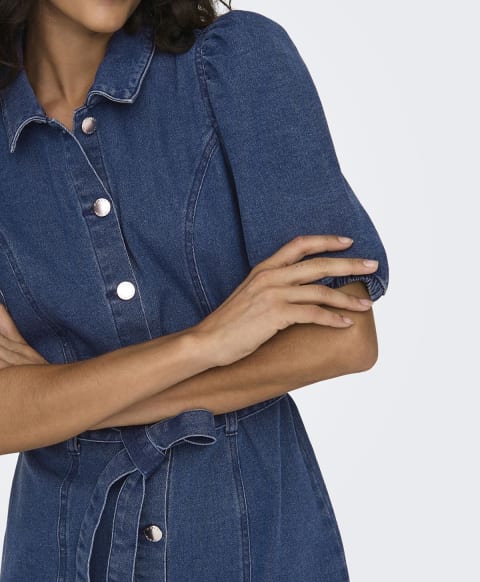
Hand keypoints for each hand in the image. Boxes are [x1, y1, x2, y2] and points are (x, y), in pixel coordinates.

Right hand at [192, 235, 378, 366]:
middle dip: (349, 264)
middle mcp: (270, 276)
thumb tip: (298, 291)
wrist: (208, 341)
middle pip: (318, 264)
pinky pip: (312, 314)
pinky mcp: (275, 314)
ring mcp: (273, 294)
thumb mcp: (250, 295)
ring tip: (366, 305)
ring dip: (347, 298)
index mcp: (264, 268)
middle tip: (372, 266)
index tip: (348, 241)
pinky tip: (345, 323)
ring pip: (320, 291)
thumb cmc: (229, 324)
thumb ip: (272, 287)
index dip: (326, 240)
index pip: (299, 244)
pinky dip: (332, 318)